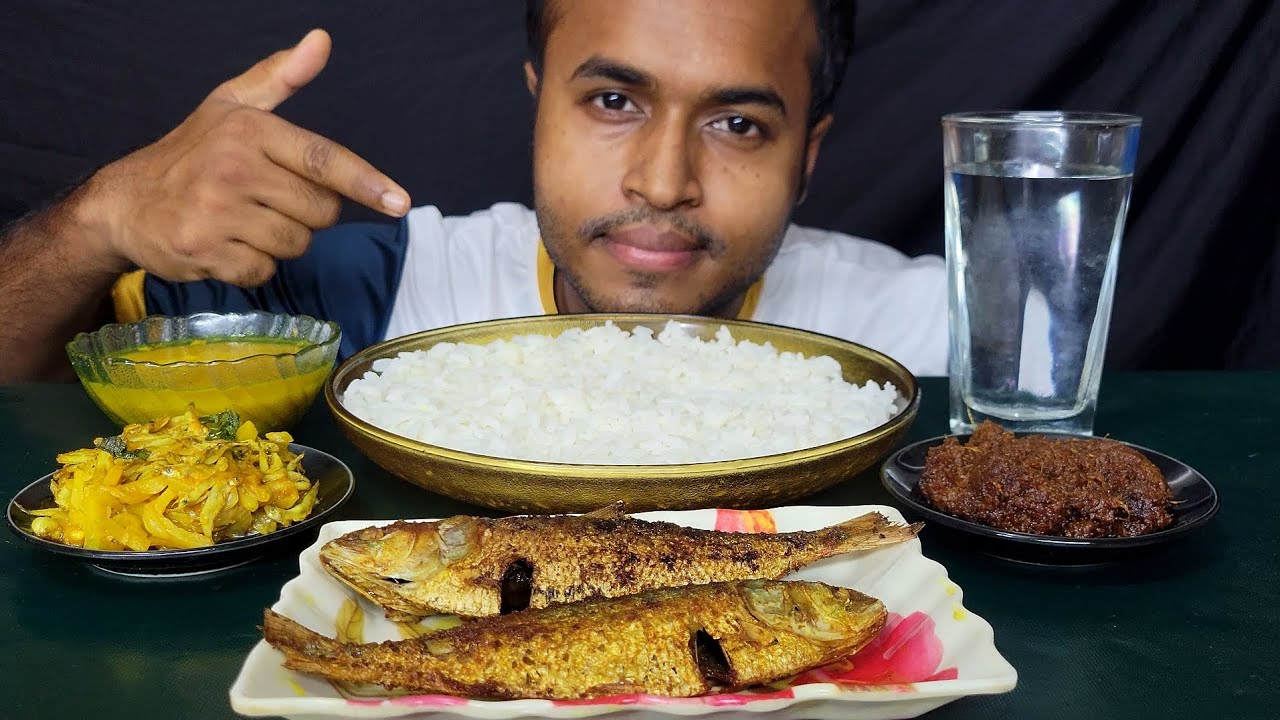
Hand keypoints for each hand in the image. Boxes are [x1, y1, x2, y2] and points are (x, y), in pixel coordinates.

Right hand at [79, 29, 409, 285]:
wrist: (124, 204)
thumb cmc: (191, 154)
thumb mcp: (231, 105)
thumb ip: (279, 76)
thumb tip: (321, 40)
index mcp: (249, 130)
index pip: (323, 159)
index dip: (367, 182)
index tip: (400, 203)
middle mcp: (233, 169)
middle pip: (320, 211)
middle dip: (308, 214)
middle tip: (268, 201)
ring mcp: (216, 211)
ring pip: (297, 244)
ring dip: (281, 242)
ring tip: (243, 221)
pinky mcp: (204, 250)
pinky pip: (265, 271)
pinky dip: (253, 266)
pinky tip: (227, 245)